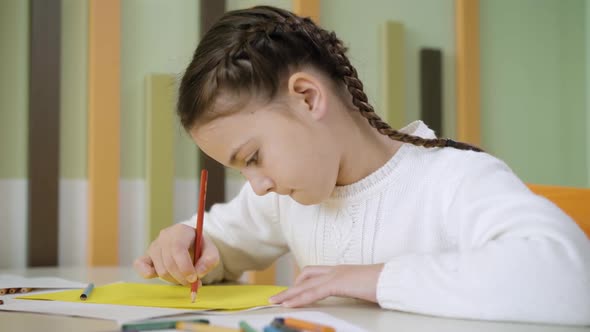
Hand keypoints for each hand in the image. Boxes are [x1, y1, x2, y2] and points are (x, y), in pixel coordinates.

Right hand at [133, 223, 219, 284]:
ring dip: (174, 280)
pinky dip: (147, 273)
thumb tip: (199, 273)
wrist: (190, 242)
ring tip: (186, 279)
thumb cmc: (200, 247)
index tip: (194, 278)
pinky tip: (155, 276)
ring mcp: (154, 245)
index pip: (178, 249)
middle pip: (169, 262)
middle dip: (182, 277)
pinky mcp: (147, 255)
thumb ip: (210, 260)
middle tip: (194, 283)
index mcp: (180, 231)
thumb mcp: (211, 250)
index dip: (185, 267)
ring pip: (161, 270)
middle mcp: (165, 236)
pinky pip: (140, 265)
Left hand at [269, 264, 383, 306]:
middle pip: (306, 275)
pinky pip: (312, 292)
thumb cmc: (385, 285)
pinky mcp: (337, 283)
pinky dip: (299, 299)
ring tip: (275, 302)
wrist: (394, 279)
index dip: (301, 281)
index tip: (291, 291)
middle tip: (277, 297)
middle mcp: (336, 270)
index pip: (315, 272)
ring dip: (289, 294)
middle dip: (290, 287)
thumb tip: (354, 298)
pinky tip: (289, 304)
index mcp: (342, 270)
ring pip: (305, 284)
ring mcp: (336, 275)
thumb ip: (354, 292)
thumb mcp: (365, 289)